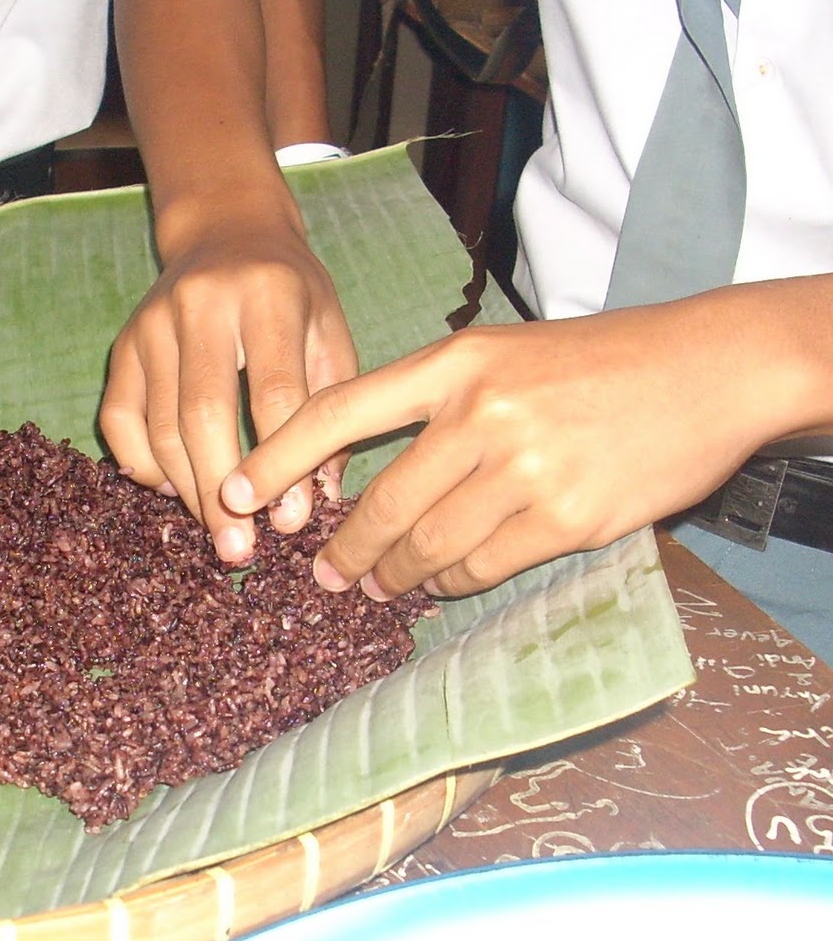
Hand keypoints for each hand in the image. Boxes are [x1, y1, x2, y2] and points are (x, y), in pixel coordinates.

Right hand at [100, 204, 356, 562]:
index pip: (272, 390)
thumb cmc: (292, 295)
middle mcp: (201, 303)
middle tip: (241, 550)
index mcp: (268, 294)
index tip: (292, 522)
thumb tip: (316, 501)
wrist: (228, 232)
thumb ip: (330, 410)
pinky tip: (174, 490)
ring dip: (187, 489)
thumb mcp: (330, 333)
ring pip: (158, 424)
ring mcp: (152, 322)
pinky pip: (119, 419)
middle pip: (203, 412)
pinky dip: (143, 465)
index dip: (281, 461)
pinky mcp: (122, 343)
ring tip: (218, 535)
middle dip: (221, 490)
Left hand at [220, 296, 812, 599]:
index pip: (339, 410)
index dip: (277, 456)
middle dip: (342, 550)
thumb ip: (435, 400)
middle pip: (381, 502)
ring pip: (428, 544)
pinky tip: (440, 584)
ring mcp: (525, 466)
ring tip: (377, 587)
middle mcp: (481, 412)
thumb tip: (365, 471)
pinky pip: (483, 566)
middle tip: (322, 574)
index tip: (231, 491)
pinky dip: (451, 583)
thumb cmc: (596, 361)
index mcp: (455, 362)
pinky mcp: (567, 516)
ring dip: (394, 576)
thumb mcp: (503, 353)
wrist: (709, 369)